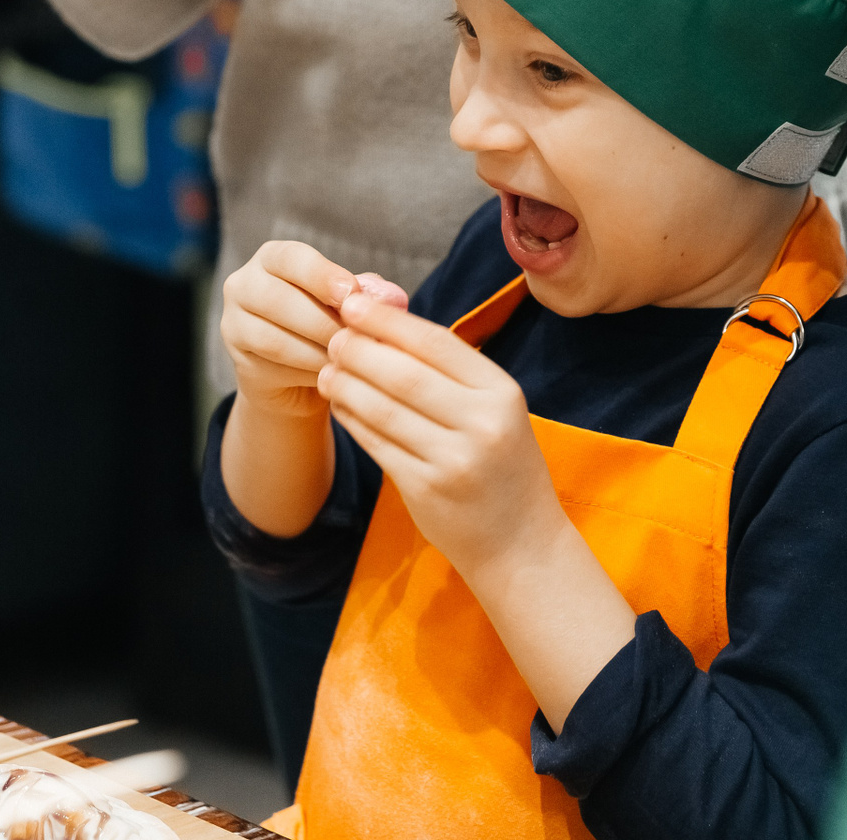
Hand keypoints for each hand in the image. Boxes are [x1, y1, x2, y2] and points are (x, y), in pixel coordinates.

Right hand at [220, 240, 360, 421]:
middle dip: (324, 321)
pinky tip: (334, 373)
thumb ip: (367, 294)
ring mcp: (234, 324)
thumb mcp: (348, 303)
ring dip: (319, 351)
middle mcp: (243, 284)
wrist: (297, 374)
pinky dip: (309, 371)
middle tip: (359, 337)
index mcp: (272, 258)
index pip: (292, 258)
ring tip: (351, 358)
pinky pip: (275, 368)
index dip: (322, 276)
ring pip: (276, 339)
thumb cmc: (327, 323)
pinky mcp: (239, 360)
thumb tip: (394, 298)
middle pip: (279, 300)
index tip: (351, 294)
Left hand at [318, 292, 561, 578]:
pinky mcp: (426, 490)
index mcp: (501, 393)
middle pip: (404, 373)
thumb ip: (451, 372)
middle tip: (332, 335)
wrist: (521, 544)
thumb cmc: (503, 466)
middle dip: (359, 349)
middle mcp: (482, 424)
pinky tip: (339, 404)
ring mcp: (454, 461)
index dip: (388, 320)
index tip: (353, 302)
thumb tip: (386, 323)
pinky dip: (352, 419)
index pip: (436, 342)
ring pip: (383, 408)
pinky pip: (376, 444)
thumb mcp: (496, 411)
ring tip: (326, 369)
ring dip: (346, 384)